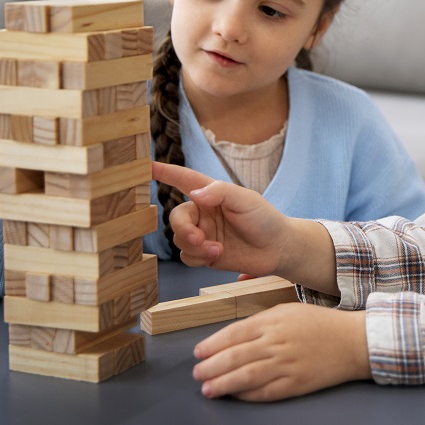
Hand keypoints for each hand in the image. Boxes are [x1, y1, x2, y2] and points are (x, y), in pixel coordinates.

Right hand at [152, 161, 289, 275]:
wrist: (278, 249)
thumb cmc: (265, 218)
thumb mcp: (246, 199)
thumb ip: (220, 192)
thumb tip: (195, 195)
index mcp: (211, 194)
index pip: (183, 179)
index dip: (164, 172)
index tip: (146, 166)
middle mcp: (203, 213)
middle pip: (176, 218)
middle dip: (183, 230)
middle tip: (199, 239)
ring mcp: (203, 234)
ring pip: (179, 240)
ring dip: (194, 247)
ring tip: (216, 249)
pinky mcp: (205, 254)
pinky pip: (187, 257)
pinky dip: (197, 258)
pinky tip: (216, 256)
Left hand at [192, 304, 370, 400]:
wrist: (353, 341)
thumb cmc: (320, 323)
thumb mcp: (288, 310)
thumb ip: (261, 321)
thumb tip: (233, 336)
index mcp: (273, 320)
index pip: (234, 333)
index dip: (213, 345)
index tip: (199, 352)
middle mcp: (277, 342)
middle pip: (235, 356)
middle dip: (211, 367)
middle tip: (197, 374)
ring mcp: (286, 364)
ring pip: (246, 376)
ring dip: (223, 384)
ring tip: (208, 389)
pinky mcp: (296, 383)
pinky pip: (265, 392)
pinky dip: (247, 395)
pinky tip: (235, 395)